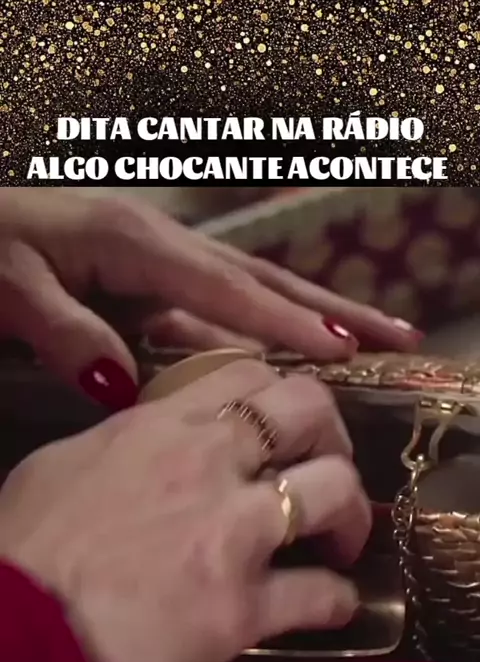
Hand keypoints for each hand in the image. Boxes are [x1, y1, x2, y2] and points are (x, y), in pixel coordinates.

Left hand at [0, 189, 419, 409]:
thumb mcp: (9, 286)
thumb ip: (63, 331)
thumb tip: (122, 383)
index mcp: (133, 243)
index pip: (223, 289)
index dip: (281, 322)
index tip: (337, 352)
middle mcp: (162, 243)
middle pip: (263, 279)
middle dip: (331, 308)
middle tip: (395, 335)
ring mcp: (161, 253)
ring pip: (252, 286)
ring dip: (312, 311)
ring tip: (367, 338)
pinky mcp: (153, 268)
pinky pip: (223, 298)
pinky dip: (268, 319)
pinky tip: (290, 341)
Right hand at [0, 359, 370, 661]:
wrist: (19, 626)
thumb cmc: (25, 551)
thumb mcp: (63, 466)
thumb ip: (124, 441)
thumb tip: (149, 438)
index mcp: (162, 428)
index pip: (250, 375)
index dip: (285, 393)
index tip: (292, 420)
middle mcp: (207, 465)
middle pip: (311, 413)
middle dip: (337, 437)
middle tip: (331, 466)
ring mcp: (231, 533)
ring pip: (335, 492)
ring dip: (350, 516)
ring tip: (340, 538)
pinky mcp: (241, 607)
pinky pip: (322, 594)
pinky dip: (336, 598)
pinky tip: (332, 602)